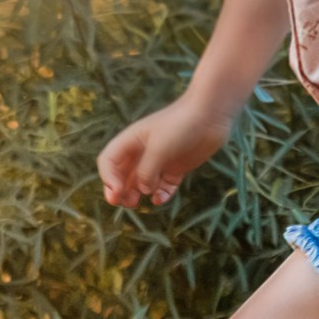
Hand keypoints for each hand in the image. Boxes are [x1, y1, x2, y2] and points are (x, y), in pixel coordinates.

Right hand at [98, 97, 231, 208]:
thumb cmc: (180, 125)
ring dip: (136, 194)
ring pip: (141, 183)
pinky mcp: (176, 167)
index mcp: (131, 141)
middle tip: (124, 203)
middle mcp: (141, 152)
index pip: (108, 162)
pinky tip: (160, 199)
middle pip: (122, 175)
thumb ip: (147, 171)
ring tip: (137, 203)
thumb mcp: (159, 148)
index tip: (117, 191)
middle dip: (119, 190)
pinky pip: (163, 185)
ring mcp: (159, 160)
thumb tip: (143, 191)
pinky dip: (160, 194)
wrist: (211, 114)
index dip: (108, 178)